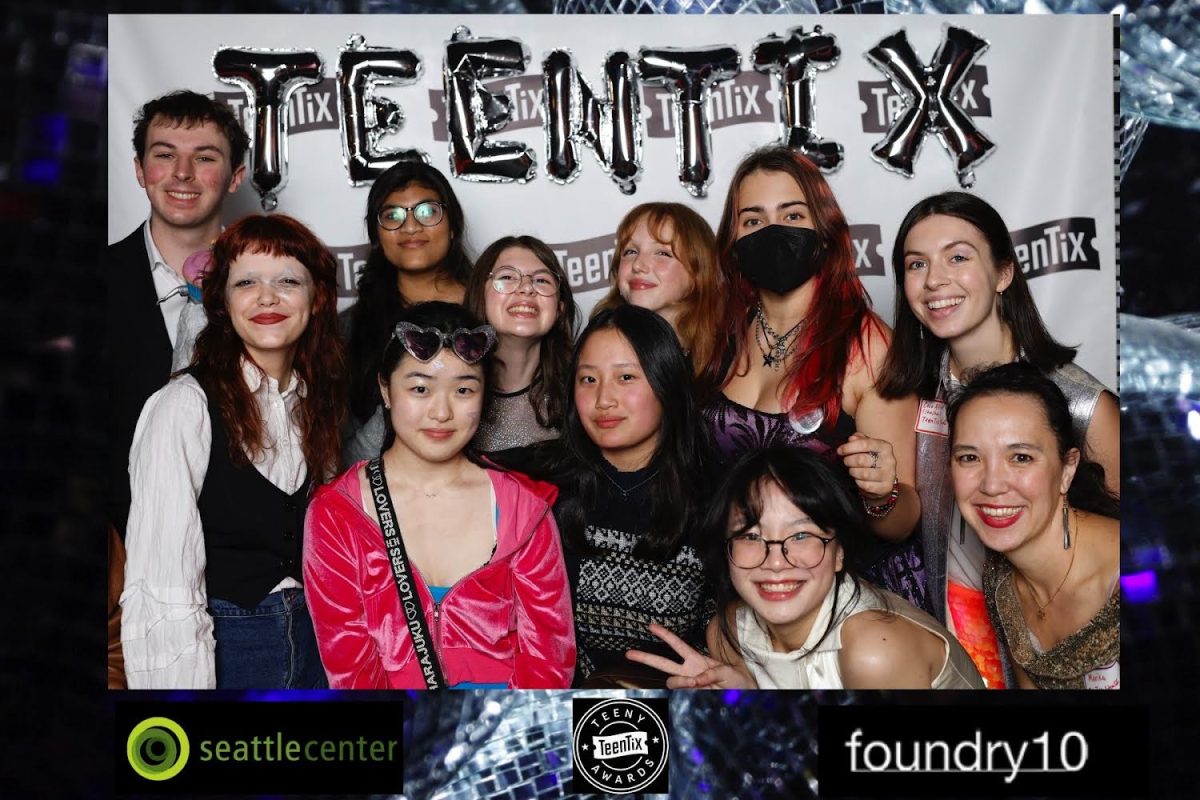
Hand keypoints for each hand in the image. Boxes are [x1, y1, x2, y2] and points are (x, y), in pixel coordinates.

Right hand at [625, 624, 756, 689]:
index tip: (651, 626)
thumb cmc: (736, 681)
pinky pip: (681, 696)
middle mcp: (689, 672)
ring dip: (681, 682)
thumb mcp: (727, 672)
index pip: (677, 645)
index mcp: (696, 660)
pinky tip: (699, 691)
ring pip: (671, 682)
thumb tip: (695, 679)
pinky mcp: (690, 698)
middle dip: (646, 657)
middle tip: (629, 653)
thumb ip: (712, 673)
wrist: (743, 698)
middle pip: (663, 663)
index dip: (665, 635)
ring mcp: (688, 685)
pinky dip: (688, 692)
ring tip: (696, 683)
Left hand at [837, 432, 896, 499]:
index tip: (839, 451)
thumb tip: (851, 439)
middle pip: (861, 460)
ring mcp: (888, 475)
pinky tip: (859, 479)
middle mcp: (889, 460)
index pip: (864, 444)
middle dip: (849, 461)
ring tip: (852, 470)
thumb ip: (859, 440)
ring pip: (863, 474)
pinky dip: (858, 482)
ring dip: (853, 472)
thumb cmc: (872, 460)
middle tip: (846, 462)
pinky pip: (866, 485)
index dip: (848, 447)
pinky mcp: (886, 487)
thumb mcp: (867, 447)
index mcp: (884, 447)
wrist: (884, 479)